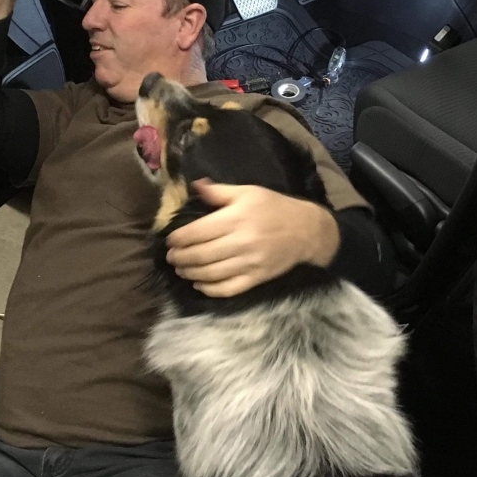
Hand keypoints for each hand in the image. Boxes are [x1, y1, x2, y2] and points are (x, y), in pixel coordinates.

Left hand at [165, 180, 339, 296]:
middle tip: (171, 257)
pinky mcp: (256, 279)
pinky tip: (199, 284)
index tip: (170, 240)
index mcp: (236, 218)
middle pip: (201, 255)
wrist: (306, 230)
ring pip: (211, 274)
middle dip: (180, 258)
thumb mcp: (248, 192)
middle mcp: (241, 242)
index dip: (178, 238)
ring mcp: (249, 263)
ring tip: (181, 269)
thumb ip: (219, 191)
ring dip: (190, 273)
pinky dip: (210, 289)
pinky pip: (228, 289)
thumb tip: (195, 186)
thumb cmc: (273, 207)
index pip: (198, 232)